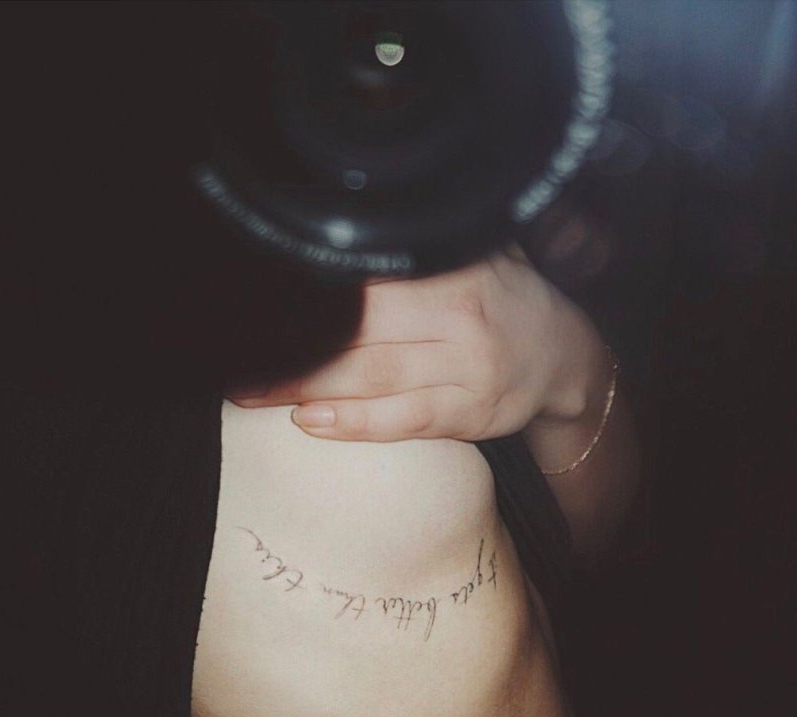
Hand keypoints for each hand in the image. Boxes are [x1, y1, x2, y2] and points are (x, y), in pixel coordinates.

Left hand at [228, 244, 605, 442]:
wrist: (563, 355)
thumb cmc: (496, 300)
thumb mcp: (467, 252)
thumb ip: (413, 242)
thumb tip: (329, 214)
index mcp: (451, 263)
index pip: (366, 270)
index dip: (305, 283)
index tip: (251, 294)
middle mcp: (460, 311)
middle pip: (358, 324)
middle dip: (290, 342)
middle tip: (233, 352)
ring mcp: (467, 366)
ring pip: (371, 374)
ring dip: (304, 384)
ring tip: (252, 390)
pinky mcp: (469, 413)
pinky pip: (402, 420)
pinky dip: (353, 422)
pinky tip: (308, 421)